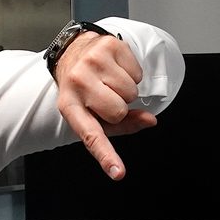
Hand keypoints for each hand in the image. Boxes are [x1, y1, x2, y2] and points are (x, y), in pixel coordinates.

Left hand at [54, 30, 157, 180]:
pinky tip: (115, 69)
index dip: (107, 156)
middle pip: (118, 111)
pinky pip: (137, 73)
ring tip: (110, 82)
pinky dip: (132, 73)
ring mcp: (92, 62)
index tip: (118, 173)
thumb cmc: (83, 88)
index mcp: (69, 106)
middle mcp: (78, 83)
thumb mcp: (93, 112)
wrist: (74, 51)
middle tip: (107, 96)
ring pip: (131, 92)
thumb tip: (150, 120)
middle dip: (120, 107)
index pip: (91, 136)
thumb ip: (122, 124)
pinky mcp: (108, 46)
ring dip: (126, 90)